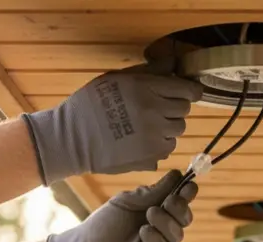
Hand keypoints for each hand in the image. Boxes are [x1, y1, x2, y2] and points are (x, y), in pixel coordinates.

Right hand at [22, 63, 202, 181]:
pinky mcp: (152, 157)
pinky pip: (168, 149)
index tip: (187, 92)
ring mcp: (155, 137)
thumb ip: (148, 71)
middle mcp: (155, 112)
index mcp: (146, 89)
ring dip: (167, 127)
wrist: (72, 139)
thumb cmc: (90, 104)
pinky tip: (142, 141)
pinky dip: (160, 145)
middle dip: (174, 108)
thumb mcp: (116, 78)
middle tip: (157, 109)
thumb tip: (173, 63)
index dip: (190, 91)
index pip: (188, 90)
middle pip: (184, 110)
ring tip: (146, 126)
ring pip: (177, 131)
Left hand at [45, 170, 196, 241]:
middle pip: (185, 219)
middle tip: (166, 202)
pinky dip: (157, 240)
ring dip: (165, 222)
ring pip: (177, 236)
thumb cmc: (107, 222)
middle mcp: (165, 231)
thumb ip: (154, 191)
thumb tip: (176, 174)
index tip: (188, 185)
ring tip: (149, 215)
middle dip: (179, 208)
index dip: (188, 194)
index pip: (182, 204)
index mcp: (161, 213)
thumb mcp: (130, 201)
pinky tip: (144, 232)